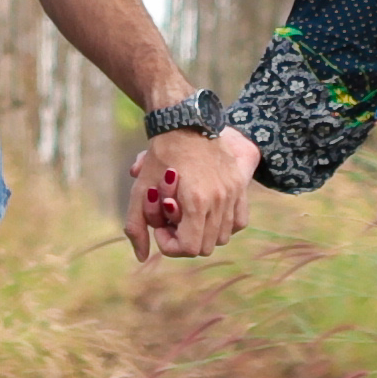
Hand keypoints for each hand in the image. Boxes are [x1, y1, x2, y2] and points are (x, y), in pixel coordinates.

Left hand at [127, 125, 260, 260]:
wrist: (186, 121)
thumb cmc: (160, 154)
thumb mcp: (140, 189)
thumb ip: (137, 226)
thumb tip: (142, 256)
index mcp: (196, 201)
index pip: (190, 248)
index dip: (170, 244)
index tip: (160, 227)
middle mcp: (220, 199)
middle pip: (205, 246)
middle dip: (185, 238)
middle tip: (172, 220)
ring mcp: (233, 193)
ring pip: (222, 237)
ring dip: (203, 232)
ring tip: (188, 213)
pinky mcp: (240, 187)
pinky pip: (238, 222)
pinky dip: (223, 224)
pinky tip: (206, 211)